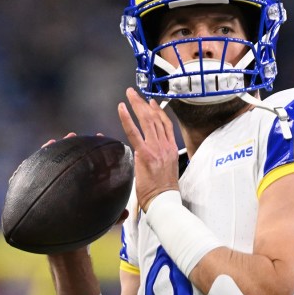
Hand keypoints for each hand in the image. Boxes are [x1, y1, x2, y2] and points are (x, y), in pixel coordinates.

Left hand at [117, 88, 179, 209]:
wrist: (165, 201)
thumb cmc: (163, 191)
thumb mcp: (167, 170)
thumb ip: (160, 158)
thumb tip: (151, 156)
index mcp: (171, 149)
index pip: (166, 124)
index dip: (158, 111)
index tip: (152, 102)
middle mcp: (165, 146)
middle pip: (155, 118)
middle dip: (144, 103)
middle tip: (134, 93)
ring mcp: (156, 149)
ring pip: (147, 121)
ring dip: (137, 105)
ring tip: (129, 95)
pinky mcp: (145, 154)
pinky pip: (134, 132)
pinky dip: (127, 119)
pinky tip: (122, 109)